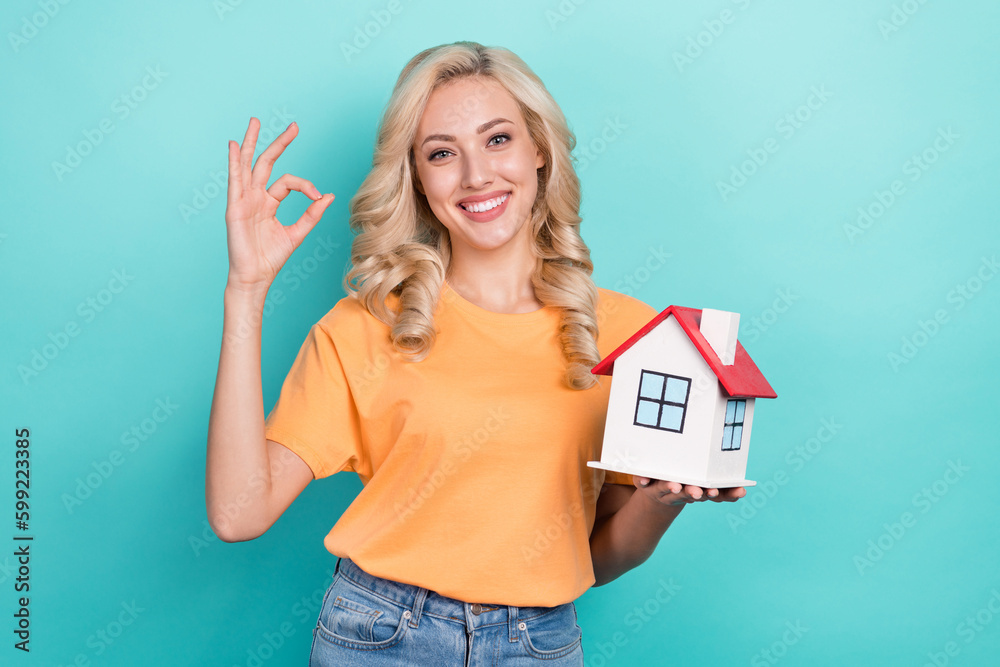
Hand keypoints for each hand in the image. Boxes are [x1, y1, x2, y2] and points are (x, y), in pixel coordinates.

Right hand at [225, 117, 334, 289]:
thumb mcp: (297, 232)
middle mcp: (255, 197)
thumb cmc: (271, 258)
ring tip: (255, 121)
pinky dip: (233, 162)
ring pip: (248, 165)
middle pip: (266, 163)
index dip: (306, 186)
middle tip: (294, 126)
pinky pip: (234, 181)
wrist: (255, 277)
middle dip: (279, 144)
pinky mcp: (235, 207)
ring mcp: (244, 200)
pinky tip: (232, 145)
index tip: (319, 197)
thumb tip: (329, 196)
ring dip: (251, 142)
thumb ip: (312, 214)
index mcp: (269, 203)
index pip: (288, 182)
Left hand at [633, 476, 745, 505]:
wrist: (656, 494)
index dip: (719, 494)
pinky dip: (642, 479)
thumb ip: (722, 487)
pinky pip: (642, 481)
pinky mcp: (644, 483)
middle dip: (694, 493)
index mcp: (696, 490)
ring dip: (672, 488)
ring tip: (676, 487)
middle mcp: (679, 492)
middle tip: (700, 492)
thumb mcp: (703, 485)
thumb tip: (744, 488)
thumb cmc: (685, 483)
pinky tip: (641, 478)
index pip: (711, 494)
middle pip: (688, 493)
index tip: (725, 492)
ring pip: (667, 489)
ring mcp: (661, 489)